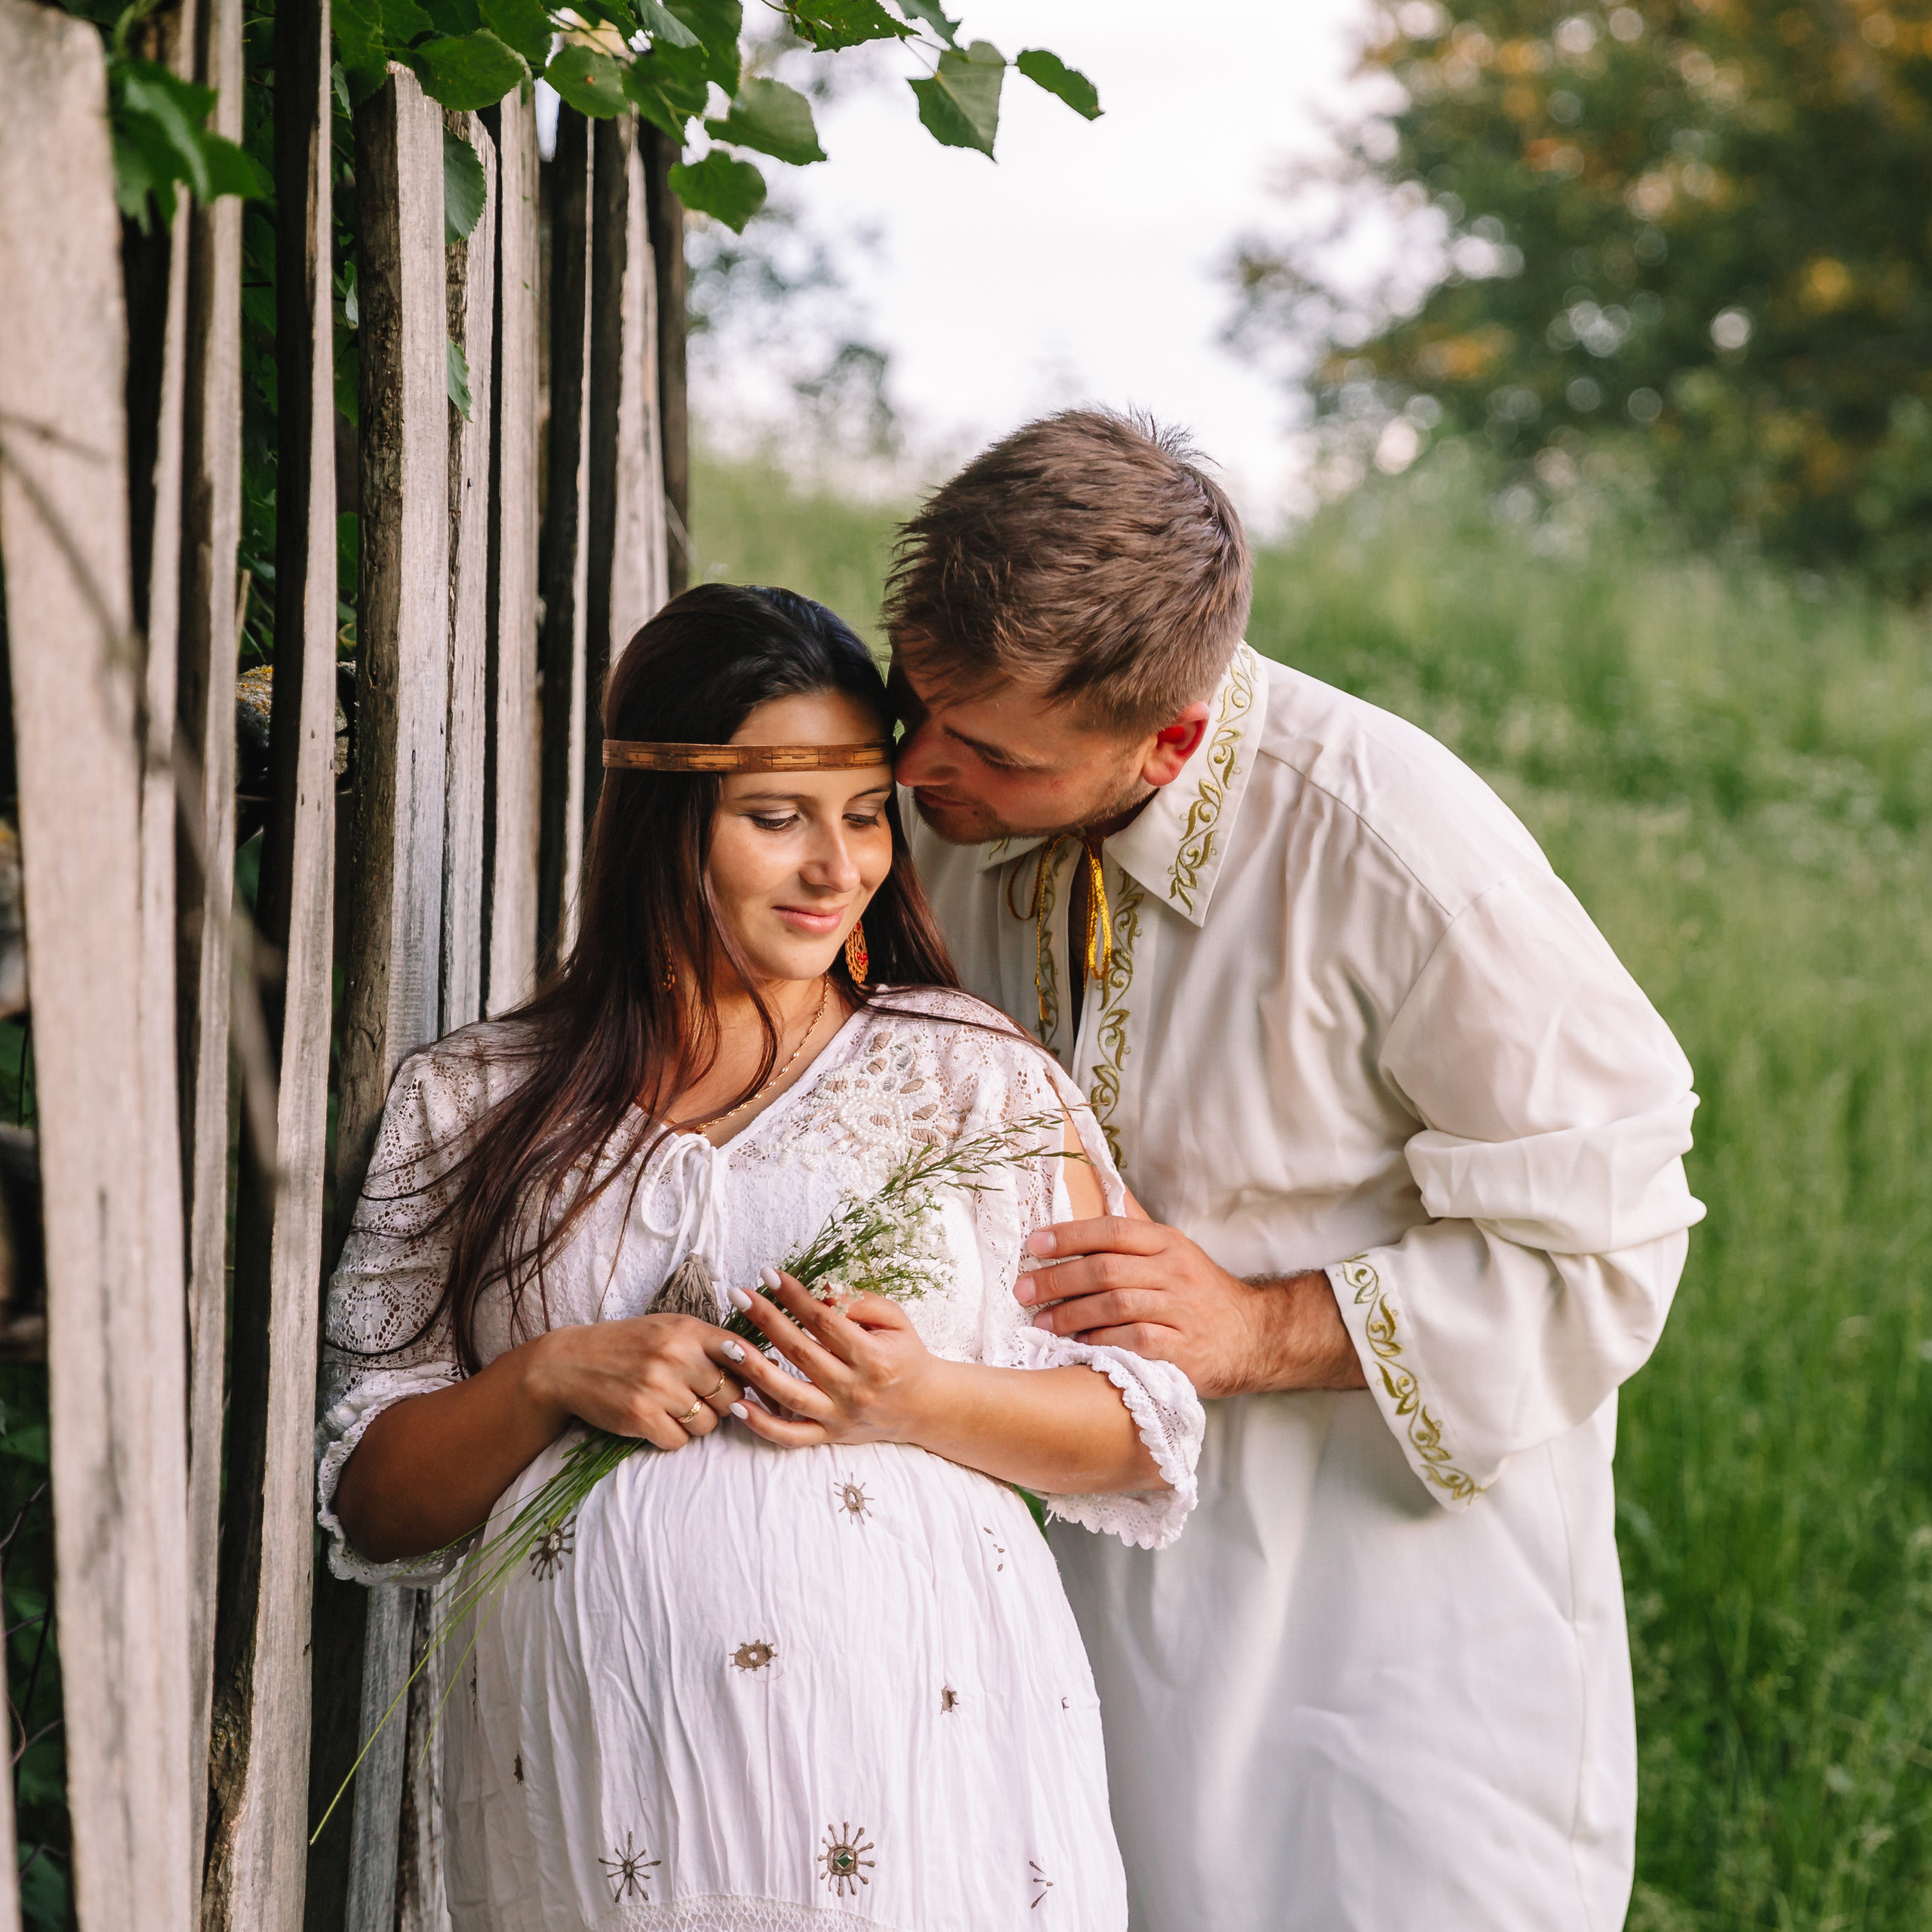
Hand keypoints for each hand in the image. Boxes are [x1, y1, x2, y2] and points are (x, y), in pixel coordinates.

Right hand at [524, 1312, 744, 1451]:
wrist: (571, 1363)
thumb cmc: (629, 1345)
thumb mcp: (670, 1329)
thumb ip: (711, 1343)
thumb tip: (761, 1363)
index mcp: (688, 1330)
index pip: (743, 1354)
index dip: (753, 1375)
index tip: (748, 1384)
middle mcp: (676, 1355)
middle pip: (730, 1396)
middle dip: (721, 1404)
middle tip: (699, 1399)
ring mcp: (658, 1387)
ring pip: (707, 1424)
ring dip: (696, 1423)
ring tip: (673, 1408)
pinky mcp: (640, 1416)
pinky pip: (678, 1441)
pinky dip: (671, 1437)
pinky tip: (656, 1421)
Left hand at [719, 1269, 943, 1448]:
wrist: (923, 1406)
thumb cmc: (904, 1354)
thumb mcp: (896, 1320)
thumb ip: (861, 1303)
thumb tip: (821, 1293)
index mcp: (873, 1356)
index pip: (825, 1321)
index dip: (795, 1297)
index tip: (769, 1275)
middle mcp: (854, 1389)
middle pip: (801, 1352)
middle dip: (766, 1321)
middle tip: (738, 1295)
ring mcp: (839, 1416)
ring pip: (789, 1395)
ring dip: (755, 1369)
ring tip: (727, 1344)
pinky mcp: (828, 1435)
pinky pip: (790, 1436)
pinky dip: (762, 1424)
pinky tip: (736, 1405)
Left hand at [1014, 1217, 1366, 1399]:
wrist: (1255, 1337)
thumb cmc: (1202, 1294)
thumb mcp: (1175, 1253)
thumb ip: (1136, 1230)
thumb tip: (1099, 1187)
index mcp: (1168, 1244)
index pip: (1112, 1231)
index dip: (1070, 1235)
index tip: (1034, 1244)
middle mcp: (1174, 1273)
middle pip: (1106, 1269)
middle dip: (1057, 1279)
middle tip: (1022, 1291)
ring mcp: (1180, 1311)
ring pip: (1116, 1305)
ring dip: (1071, 1315)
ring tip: (1040, 1324)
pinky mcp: (1183, 1350)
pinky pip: (1134, 1342)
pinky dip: (1101, 1343)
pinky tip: (1077, 1348)